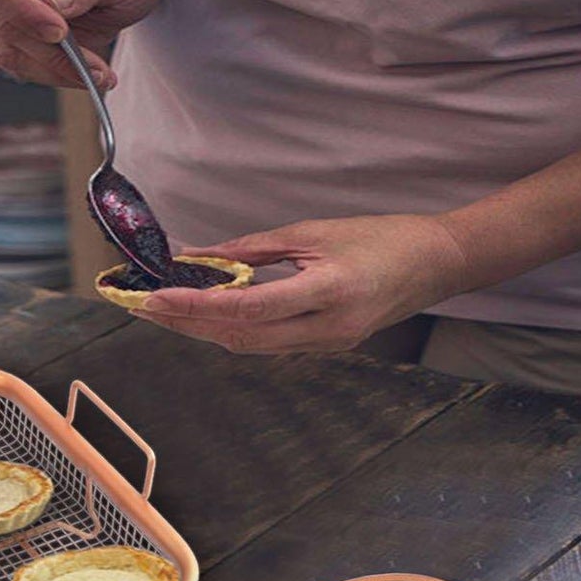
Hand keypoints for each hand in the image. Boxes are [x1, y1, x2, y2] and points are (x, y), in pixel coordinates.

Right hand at [0, 0, 158, 89]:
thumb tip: (54, 2)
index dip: (24, 12)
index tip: (60, 33)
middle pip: (4, 28)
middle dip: (49, 52)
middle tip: (92, 65)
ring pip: (11, 58)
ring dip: (56, 71)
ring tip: (98, 74)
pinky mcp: (6, 53)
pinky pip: (24, 72)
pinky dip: (57, 78)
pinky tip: (87, 76)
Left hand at [139, 214, 473, 354]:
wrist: (436, 265)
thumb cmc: (382, 239)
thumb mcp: (314, 232)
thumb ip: (252, 249)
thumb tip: (199, 256)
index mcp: (329, 291)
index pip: (247, 308)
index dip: (196, 307)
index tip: (156, 298)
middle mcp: (327, 328)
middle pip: (239, 337)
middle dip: (187, 325)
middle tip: (145, 307)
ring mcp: (328, 345)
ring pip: (250, 346)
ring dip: (204, 331)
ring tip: (166, 312)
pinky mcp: (326, 348)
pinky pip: (268, 344)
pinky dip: (232, 330)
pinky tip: (207, 316)